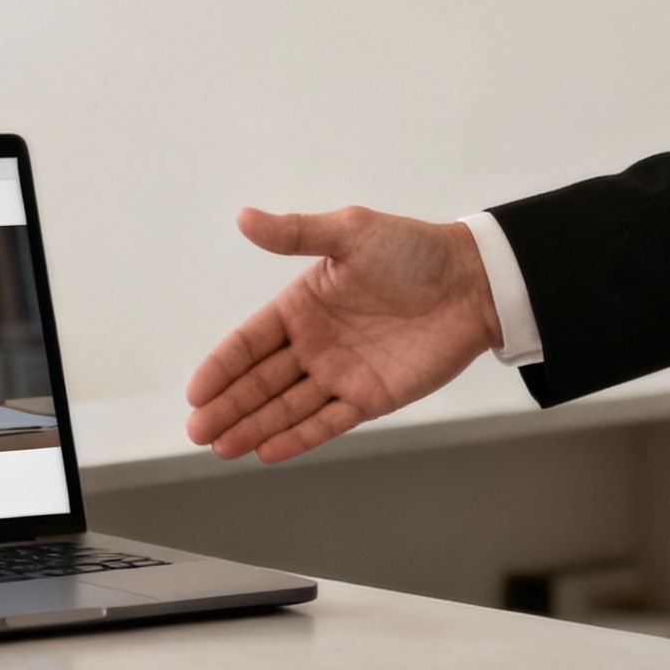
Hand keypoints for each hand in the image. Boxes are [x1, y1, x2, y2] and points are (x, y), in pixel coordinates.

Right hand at [185, 206, 501, 462]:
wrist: (474, 284)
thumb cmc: (413, 252)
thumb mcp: (350, 233)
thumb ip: (296, 233)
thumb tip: (243, 217)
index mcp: (302, 305)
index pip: (250, 342)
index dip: (221, 367)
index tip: (195, 393)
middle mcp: (314, 343)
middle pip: (260, 381)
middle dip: (227, 406)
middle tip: (196, 432)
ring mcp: (340, 373)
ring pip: (286, 407)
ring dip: (253, 426)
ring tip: (221, 448)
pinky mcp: (370, 398)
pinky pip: (326, 421)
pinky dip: (297, 438)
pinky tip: (267, 451)